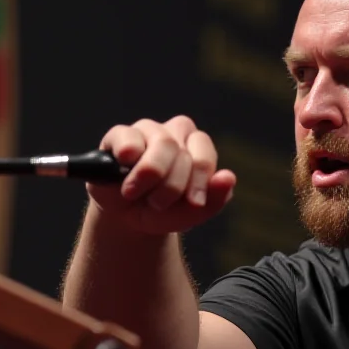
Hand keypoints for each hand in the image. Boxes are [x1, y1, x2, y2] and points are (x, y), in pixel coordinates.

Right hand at [87, 115, 235, 234]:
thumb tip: (229, 177)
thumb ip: (214, 199)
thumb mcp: (189, 213)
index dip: (200, 181)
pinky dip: (128, 156)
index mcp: (197, 147)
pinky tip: (123, 170)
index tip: (193, 204)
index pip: (204, 155)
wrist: (127, 218)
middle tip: (158, 204)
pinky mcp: (120, 135)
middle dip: (171, 186)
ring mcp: (147, 130)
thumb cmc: (162, 210)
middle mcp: (175, 132)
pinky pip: (129, 139)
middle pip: (181, 152)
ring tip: (134, 193)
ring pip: (160, 143)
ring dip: (149, 176)